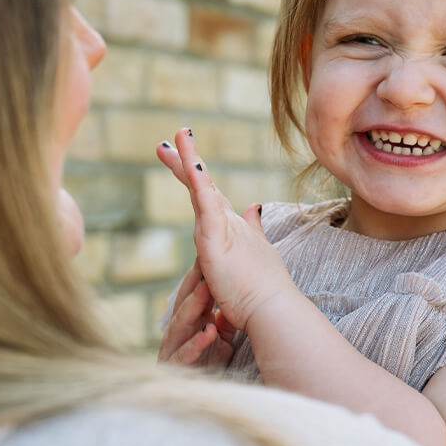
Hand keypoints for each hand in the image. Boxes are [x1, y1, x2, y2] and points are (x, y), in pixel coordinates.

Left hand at [156, 128, 301, 332]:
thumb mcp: (255, 251)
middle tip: (172, 137)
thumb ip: (252, 227)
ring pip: (201, 188)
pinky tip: (192, 163)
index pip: (209, 195)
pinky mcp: (216, 239)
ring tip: (174, 139)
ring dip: (187, 161)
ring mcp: (222, 228)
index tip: (184, 156)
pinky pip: (205, 204)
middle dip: (185, 160)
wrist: (272, 308)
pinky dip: (199, 182)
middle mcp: (226, 222)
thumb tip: (253, 207)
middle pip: (202, 185)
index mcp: (229, 228)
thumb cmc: (263, 288)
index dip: (197, 174)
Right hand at [158, 260, 235, 367]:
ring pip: (180, 324)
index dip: (200, 275)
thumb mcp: (219, 338)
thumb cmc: (208, 365)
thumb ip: (223, 318)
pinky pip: (184, 354)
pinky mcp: (176, 369)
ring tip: (207, 291)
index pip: (192, 294)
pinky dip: (196, 343)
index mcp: (189, 322)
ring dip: (193, 307)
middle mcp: (178, 333)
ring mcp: (174, 350)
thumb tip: (233, 294)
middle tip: (205, 263)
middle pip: (183, 303)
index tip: (211, 256)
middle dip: (194, 284)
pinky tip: (209, 333)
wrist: (198, 399)